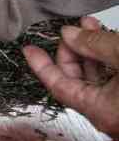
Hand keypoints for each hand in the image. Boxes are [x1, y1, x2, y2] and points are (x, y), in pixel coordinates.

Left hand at [23, 17, 118, 137]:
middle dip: (70, 50)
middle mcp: (109, 114)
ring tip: (89, 26)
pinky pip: (111, 78)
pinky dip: (106, 58)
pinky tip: (106, 39)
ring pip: (96, 77)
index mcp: (100, 111)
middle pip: (75, 80)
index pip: (58, 86)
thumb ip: (94, 44)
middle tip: (71, 30)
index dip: (41, 65)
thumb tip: (69, 34)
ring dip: (91, 50)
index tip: (28, 50)